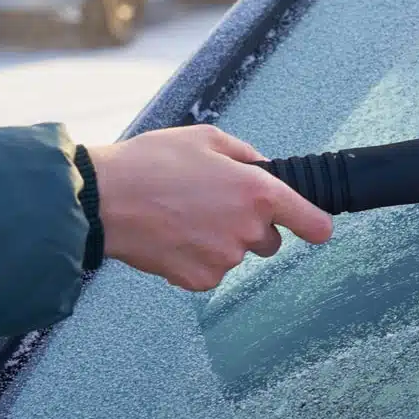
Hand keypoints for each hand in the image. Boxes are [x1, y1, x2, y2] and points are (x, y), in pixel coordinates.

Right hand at [87, 125, 332, 290]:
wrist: (103, 200)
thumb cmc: (151, 163)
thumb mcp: (207, 139)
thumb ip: (246, 156)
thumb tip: (263, 170)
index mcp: (258, 193)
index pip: (314, 223)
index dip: (315, 224)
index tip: (316, 226)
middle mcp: (247, 230)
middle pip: (270, 240)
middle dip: (250, 226)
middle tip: (212, 205)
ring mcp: (224, 259)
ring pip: (236, 254)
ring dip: (219, 240)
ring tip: (182, 215)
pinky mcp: (199, 280)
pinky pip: (210, 271)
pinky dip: (196, 258)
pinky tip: (173, 236)